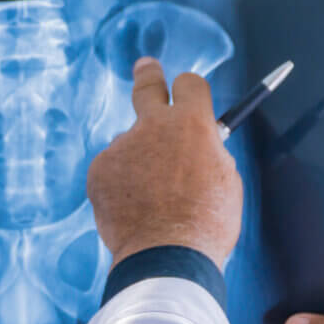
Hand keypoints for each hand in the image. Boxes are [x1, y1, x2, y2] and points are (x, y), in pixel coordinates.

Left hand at [86, 57, 242, 267]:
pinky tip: (134, 210)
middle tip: (147, 67)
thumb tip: (199, 144)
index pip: (189, 84)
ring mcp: (121, 146)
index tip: (184, 90)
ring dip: (138, 162)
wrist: (167, 256)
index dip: (190, 90)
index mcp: (192, 124)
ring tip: (153, 201)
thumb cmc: (206, 223)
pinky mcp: (99, 169)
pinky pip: (112, 171)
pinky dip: (121, 186)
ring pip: (130, 145)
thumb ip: (207, 151)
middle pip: (146, 85)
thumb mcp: (224, 179)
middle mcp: (152, 126)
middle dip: (148, 74)